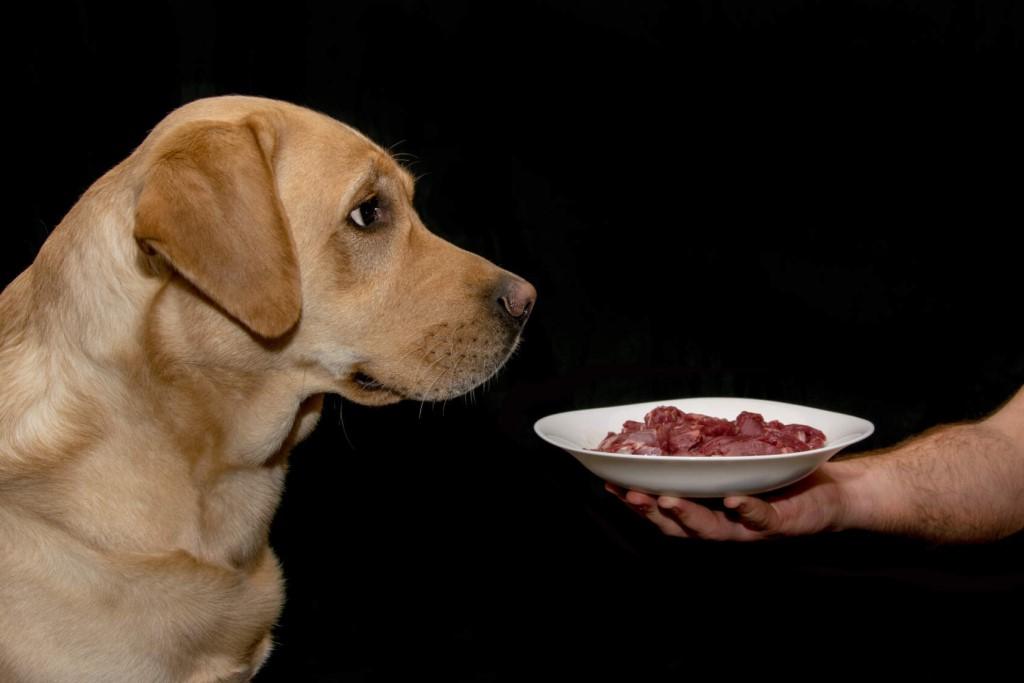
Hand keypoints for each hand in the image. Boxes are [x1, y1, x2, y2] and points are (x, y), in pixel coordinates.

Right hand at [605, 463, 851, 540]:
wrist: (831, 491)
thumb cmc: (780, 473)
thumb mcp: (735, 459)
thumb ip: (707, 450)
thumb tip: (671, 422)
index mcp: (706, 508)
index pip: (663, 507)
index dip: (635, 498)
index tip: (608, 483)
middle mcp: (722, 524)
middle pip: (677, 526)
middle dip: (650, 511)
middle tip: (629, 495)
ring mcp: (748, 527)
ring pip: (711, 529)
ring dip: (686, 514)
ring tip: (665, 499)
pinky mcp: (779, 524)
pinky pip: (760, 519)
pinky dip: (746, 511)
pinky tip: (733, 501)